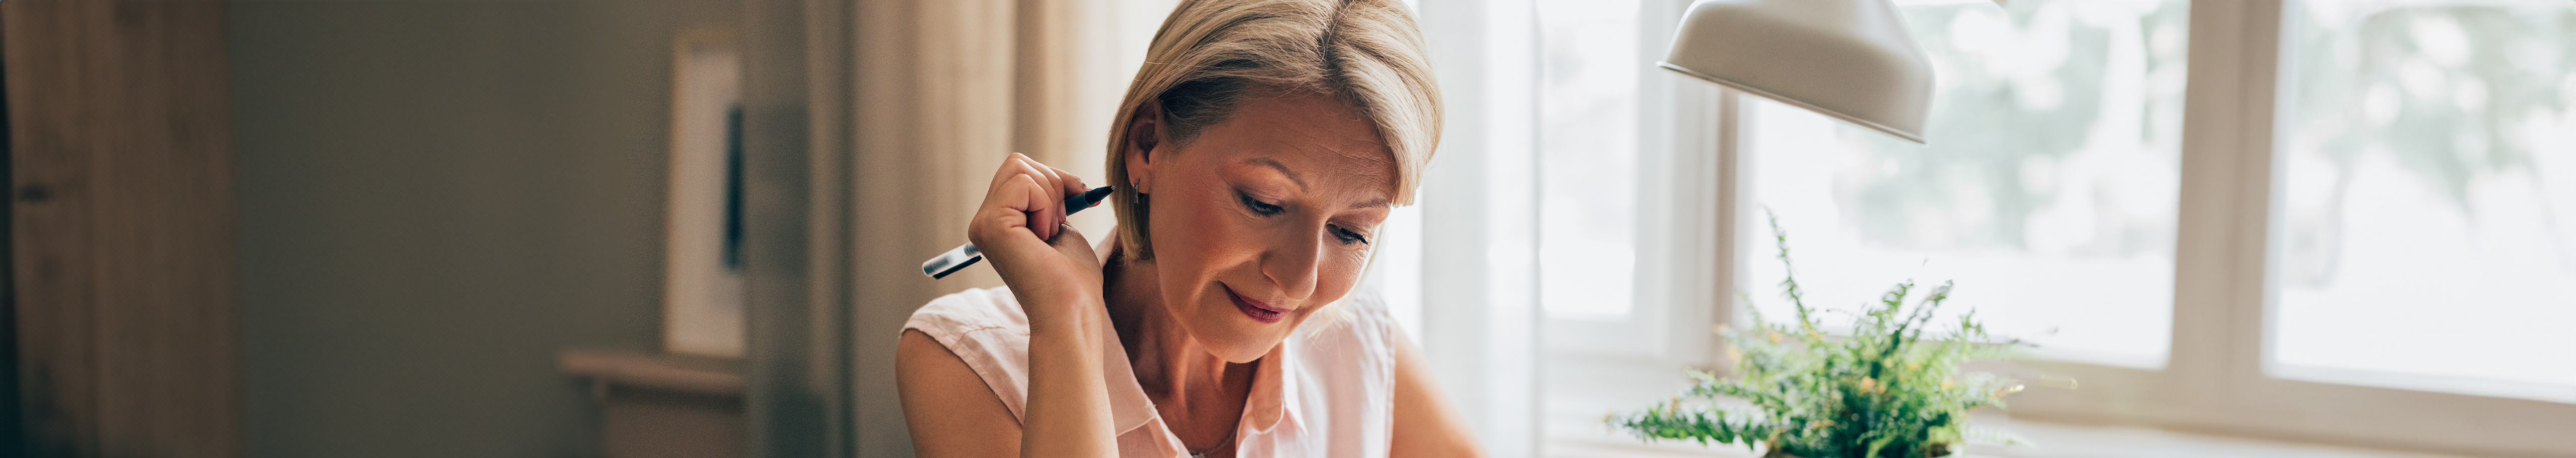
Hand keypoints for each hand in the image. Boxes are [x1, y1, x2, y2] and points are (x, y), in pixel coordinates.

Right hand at [965, 153, 1104, 324]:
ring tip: (1049, 233)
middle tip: (1060, 223)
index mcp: (999, 222)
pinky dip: (1045, 205)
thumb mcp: (1060, 224)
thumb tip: (1057, 173)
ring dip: (1050, 197)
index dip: (1056, 179)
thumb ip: (1048, 198)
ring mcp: (982, 224)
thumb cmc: (1073, 277)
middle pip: (1017, 162)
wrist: (1071, 309)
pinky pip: (1024, 184)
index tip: (1080, 199)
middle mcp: (983, 222)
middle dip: (1054, 183)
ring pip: (1019, 168)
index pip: (1020, 170)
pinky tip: (1042, 237)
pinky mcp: (990, 226)